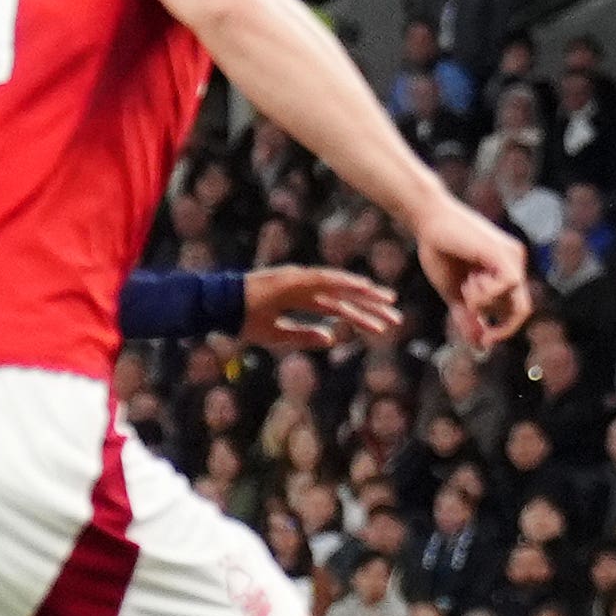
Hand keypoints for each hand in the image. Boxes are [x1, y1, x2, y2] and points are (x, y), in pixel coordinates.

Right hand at [238, 265, 401, 351]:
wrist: (219, 307)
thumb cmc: (244, 320)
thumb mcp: (278, 335)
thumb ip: (304, 335)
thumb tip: (333, 337)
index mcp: (303, 299)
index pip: (340, 308)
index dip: (363, 316)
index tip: (384, 325)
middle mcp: (306, 287)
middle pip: (345, 297)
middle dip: (371, 307)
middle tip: (396, 317)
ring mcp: (300, 280)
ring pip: (339, 288)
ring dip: (364, 295)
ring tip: (388, 304)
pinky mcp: (293, 278)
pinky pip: (322, 279)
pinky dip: (343, 281)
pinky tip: (363, 286)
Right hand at [410, 196, 532, 346]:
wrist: (426, 222)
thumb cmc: (439, 252)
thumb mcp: (455, 294)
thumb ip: (468, 318)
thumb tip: (481, 347)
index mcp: (506, 272)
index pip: (517, 310)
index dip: (504, 330)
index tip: (485, 340)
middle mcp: (515, 263)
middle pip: (520, 309)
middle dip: (496, 319)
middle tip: (471, 312)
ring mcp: (512, 257)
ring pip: (514, 301)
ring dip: (484, 303)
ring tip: (465, 285)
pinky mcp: (503, 253)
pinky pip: (509, 284)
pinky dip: (488, 293)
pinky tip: (470, 281)